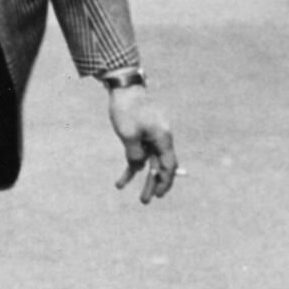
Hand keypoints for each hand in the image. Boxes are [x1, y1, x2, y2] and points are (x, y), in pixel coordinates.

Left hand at [108, 87, 178, 202]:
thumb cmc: (127, 109)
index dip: (165, 182)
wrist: (124, 87)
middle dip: (152, 184)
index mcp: (163, 138)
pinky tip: (119, 176)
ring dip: (139, 175)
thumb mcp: (128, 134)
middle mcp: (160, 138)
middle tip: (145, 201)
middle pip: (159, 166)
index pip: (168, 166)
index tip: (159, 196)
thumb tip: (139, 166)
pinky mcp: (141, 132)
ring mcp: (151, 135)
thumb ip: (135, 154)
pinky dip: (130, 162)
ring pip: (148, 160)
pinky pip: (139, 151)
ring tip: (122, 188)